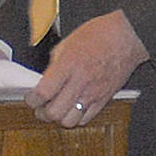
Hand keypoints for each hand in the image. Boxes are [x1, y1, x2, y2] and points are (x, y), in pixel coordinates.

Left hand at [25, 10, 148, 127]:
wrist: (126, 38)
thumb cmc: (98, 35)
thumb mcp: (67, 43)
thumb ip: (54, 64)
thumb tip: (45, 79)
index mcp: (68, 65)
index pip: (44, 92)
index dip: (32, 99)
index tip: (30, 98)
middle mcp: (80, 82)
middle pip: (54, 112)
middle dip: (42, 113)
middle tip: (39, 107)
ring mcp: (93, 93)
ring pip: (70, 121)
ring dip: (58, 118)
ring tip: (55, 110)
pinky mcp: (104, 99)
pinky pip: (86, 119)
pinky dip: (75, 118)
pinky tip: (71, 109)